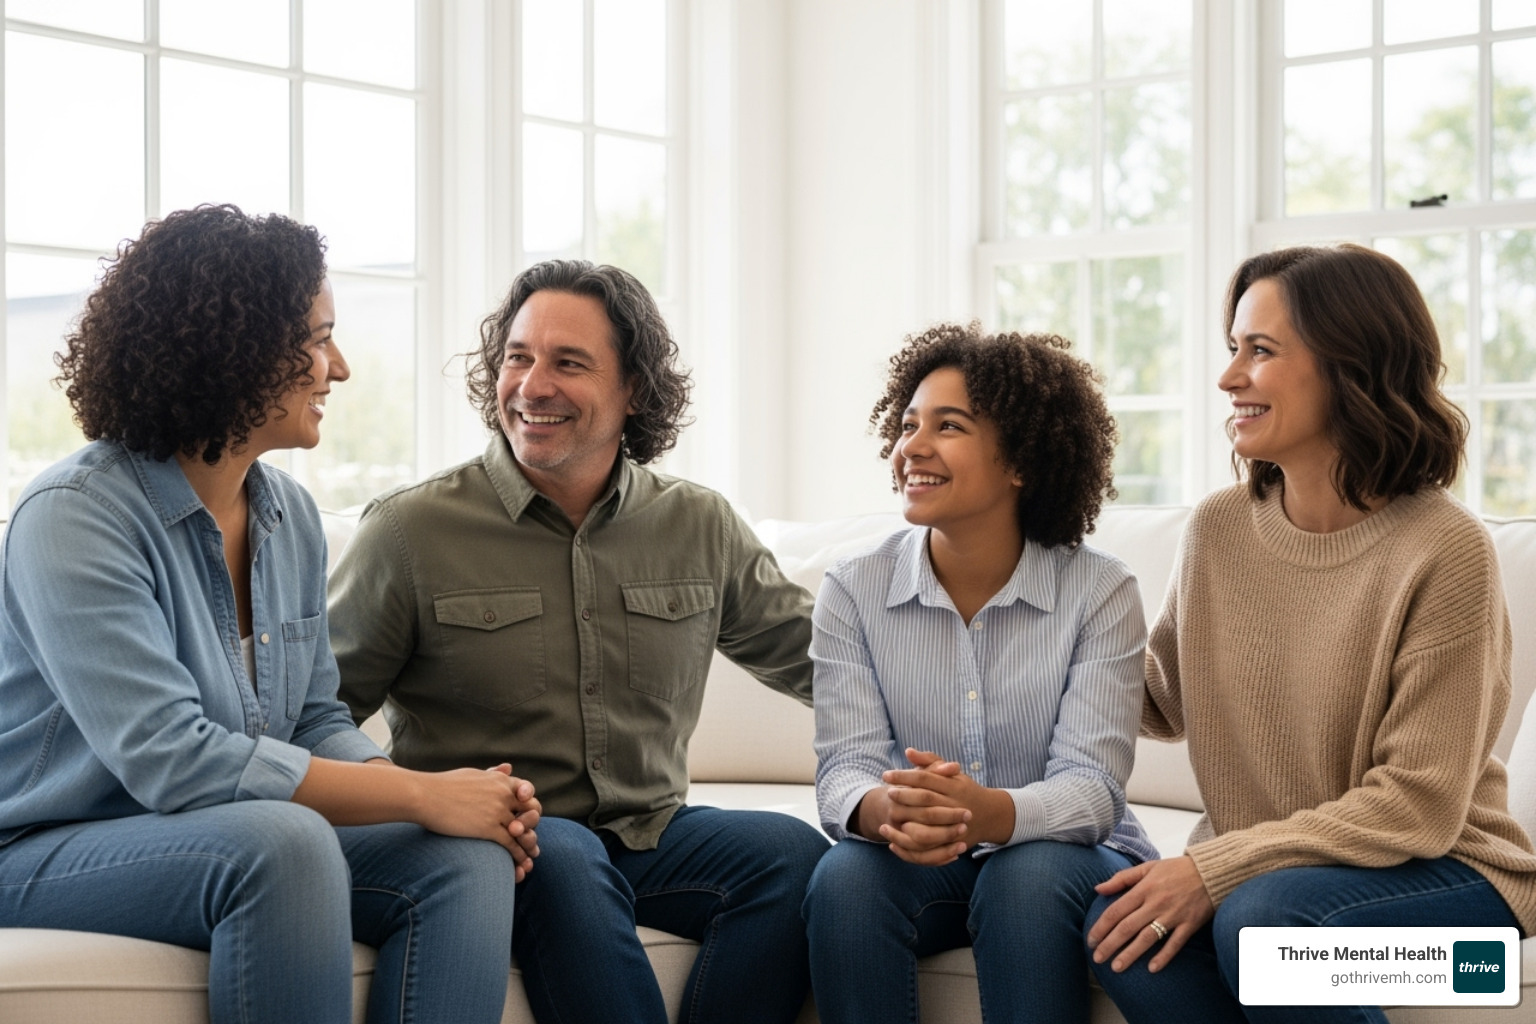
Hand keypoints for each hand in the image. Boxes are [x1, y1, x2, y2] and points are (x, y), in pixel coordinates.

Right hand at [413, 764, 533, 859]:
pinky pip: (511, 844)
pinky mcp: (489, 828)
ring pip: (523, 831)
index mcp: (500, 780)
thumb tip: (508, 767)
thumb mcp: (474, 774)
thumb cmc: (444, 785)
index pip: (527, 791)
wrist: (425, 796)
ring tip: (530, 857)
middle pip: (531, 810)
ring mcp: (497, 811)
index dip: (529, 804)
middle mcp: (503, 794)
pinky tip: (518, 864)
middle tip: (531, 837)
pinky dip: (518, 855)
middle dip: (533, 824)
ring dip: (528, 845)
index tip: (526, 814)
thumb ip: (493, 774)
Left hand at [882, 748, 1015, 848]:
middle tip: (888, 793)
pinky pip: (929, 849)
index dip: (904, 776)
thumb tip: (908, 751)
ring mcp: (954, 826)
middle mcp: (955, 805)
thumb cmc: (963, 790)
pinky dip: (910, 847)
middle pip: (926, 799)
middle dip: (904, 796)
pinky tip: (893, 843)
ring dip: (905, 824)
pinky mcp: (952, 844)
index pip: (925, 778)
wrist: (990, 816)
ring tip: (886, 820)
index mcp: (954, 786)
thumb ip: (930, 761)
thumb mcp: (951, 773)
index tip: (886, 775)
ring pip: (928, 825)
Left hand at [1086, 856, 1213, 972]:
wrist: (1211, 871)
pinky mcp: (1190, 924)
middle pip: (1128, 927)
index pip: (1116, 910)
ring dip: (1130, 954)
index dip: (1101, 927)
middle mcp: (1156, 903)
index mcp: (1144, 888)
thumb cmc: (1176, 869)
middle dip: (1110, 944)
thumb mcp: (1148, 867)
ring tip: (1116, 967)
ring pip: (1148, 938)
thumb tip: (1098, 889)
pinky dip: (1164, 956)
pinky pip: (1175, 943)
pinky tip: (1152, 968)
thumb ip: (1122, 879)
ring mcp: (1173, 915)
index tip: (1090, 940)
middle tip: (1097, 958)